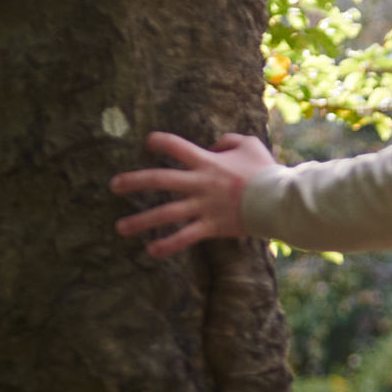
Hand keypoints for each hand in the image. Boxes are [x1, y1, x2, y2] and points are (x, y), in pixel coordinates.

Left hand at [109, 129, 276, 258]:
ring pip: (166, 213)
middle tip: (113, 185)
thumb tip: (213, 145)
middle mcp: (199, 183)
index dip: (158, 141)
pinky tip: (150, 251)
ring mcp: (203, 206)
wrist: (278, 200)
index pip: (175, 146)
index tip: (147, 143)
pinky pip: (185, 237)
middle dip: (134, 181)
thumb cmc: (266, 171)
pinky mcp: (210, 226)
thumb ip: (228, 140)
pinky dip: (167, 245)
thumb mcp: (249, 144)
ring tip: (120, 227)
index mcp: (206, 161)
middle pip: (160, 179)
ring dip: (141, 220)